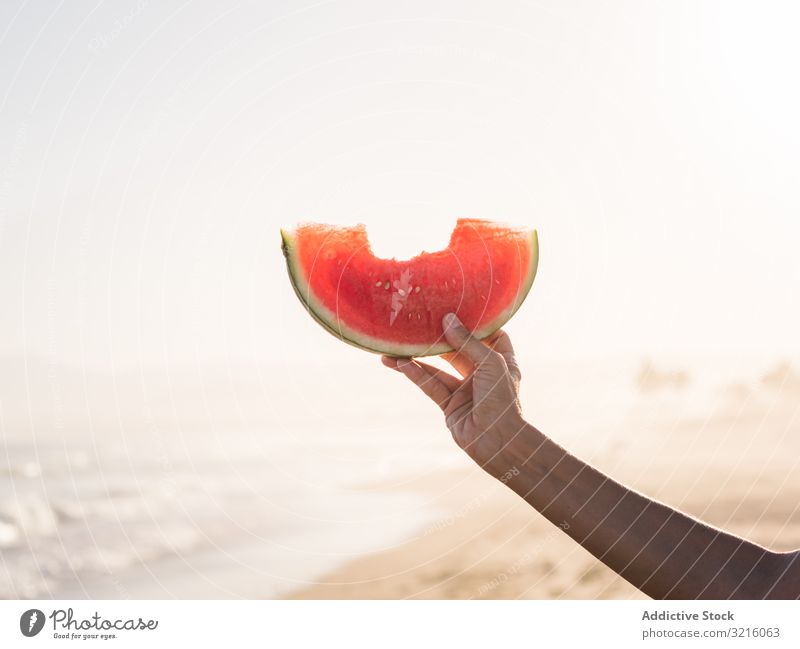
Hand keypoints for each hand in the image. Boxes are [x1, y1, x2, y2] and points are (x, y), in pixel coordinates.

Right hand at [381, 313, 526, 469]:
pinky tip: (398, 364)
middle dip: (439, 337)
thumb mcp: (490, 364)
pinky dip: (414, 374)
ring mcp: (465, 389)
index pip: (492, 336)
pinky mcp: (450, 405)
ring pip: (438, 368)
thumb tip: (447, 319)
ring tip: (395, 346)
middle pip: (458, 349)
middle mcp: (483, 373)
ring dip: (417, 358)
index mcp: (501, 361)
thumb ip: (467, 342)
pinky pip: (430, 385)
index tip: (460, 306)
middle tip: (419, 321)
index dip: (479, 323)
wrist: (498, 443)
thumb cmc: (503, 401)